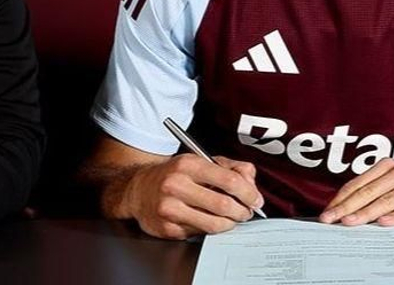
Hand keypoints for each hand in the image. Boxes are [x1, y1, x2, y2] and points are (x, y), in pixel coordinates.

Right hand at [118, 154, 263, 239]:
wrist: (138, 189)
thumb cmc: (174, 174)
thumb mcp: (200, 160)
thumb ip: (230, 167)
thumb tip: (251, 181)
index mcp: (188, 165)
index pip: (230, 181)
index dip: (249, 193)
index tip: (255, 200)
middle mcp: (176, 185)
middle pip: (224, 205)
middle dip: (243, 212)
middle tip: (247, 212)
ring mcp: (170, 209)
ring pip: (214, 224)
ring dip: (230, 224)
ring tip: (232, 218)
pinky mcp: (167, 228)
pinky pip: (200, 233)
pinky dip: (211, 229)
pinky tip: (210, 220)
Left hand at [319, 159, 393, 225]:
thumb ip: (373, 196)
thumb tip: (343, 211)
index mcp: (388, 166)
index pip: (359, 183)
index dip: (341, 198)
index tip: (327, 213)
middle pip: (370, 191)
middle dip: (348, 207)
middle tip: (332, 219)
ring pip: (388, 199)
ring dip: (367, 212)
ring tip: (351, 222)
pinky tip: (384, 223)